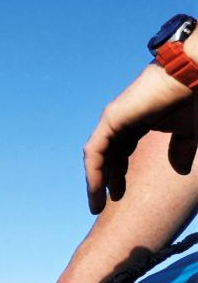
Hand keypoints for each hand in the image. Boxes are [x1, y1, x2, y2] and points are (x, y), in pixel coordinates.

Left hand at [84, 65, 191, 213]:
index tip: (117, 197)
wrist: (190, 76)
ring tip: (95, 204)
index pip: (119, 154)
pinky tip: (95, 188)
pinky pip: (95, 151)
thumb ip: (180, 149)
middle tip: (102, 205)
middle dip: (104, 182)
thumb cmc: (190, 98)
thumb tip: (180, 170)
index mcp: (134, 124)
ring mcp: (112, 120)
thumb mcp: (186, 132)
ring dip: (94, 181)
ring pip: (96, 157)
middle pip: (105, 158)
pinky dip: (94, 170)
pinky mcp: (111, 119)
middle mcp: (119, 122)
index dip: (116, 176)